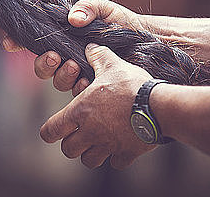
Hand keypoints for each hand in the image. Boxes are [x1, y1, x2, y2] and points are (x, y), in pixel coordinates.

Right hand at [2, 0, 144, 94]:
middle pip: (42, 67)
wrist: (146, 43)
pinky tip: (88, 81)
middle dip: (43, 63)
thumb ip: (87, 8)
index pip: (34, 41)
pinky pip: (78, 93)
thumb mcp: (103, 9)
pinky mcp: (92, 88)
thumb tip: (73, 19)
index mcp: (64, 37)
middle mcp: (67, 56)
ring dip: (62, 75)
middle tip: (55, 56)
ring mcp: (79, 74)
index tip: (9, 42)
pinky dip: (80, 87)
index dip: (17, 42)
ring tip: (75, 65)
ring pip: (58, 81)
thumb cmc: (123, 24)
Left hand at [39, 43, 156, 168]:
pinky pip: (115, 163)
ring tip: (99, 140)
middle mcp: (90, 132)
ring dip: (91, 153)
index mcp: (80, 111)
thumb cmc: (132, 85)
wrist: (159, 106)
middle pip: (68, 150)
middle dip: (72, 143)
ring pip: (89, 161)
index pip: (50, 131)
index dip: (50, 131)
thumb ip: (98, 56)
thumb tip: (89, 47)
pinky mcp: (126, 154)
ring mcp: (108, 145)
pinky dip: (116, 157)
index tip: (55, 129)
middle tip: (81, 133)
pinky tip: (121, 145)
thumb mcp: (112, 65)